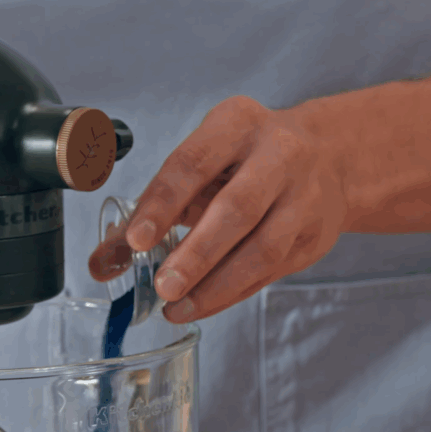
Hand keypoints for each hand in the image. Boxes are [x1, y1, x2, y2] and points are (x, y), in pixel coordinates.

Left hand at [89, 96, 347, 323]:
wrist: (328, 157)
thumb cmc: (245, 160)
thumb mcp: (200, 164)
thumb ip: (148, 210)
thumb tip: (102, 264)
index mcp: (236, 124)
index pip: (193, 163)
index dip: (162, 205)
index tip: (135, 241)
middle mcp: (278, 154)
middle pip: (237, 209)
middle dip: (196, 253)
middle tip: (162, 286)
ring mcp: (304, 196)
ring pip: (263, 247)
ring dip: (217, 284)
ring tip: (178, 306)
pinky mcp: (315, 234)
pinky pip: (272, 271)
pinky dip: (234, 292)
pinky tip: (203, 304)